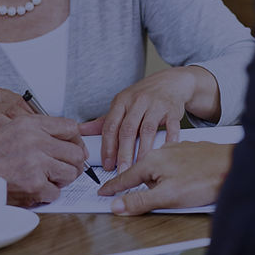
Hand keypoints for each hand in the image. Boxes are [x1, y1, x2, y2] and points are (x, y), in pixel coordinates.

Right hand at [0, 114, 86, 206]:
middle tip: (63, 168)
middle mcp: (35, 140)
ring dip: (61, 179)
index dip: (76, 140)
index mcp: (30, 124)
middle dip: (73, 163)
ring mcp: (35, 163)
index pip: (70, 127)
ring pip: (70, 174)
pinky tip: (33, 188)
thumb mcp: (12, 129)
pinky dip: (46, 194)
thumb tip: (68, 140)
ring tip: (45, 178)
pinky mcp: (33, 185)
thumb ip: (39, 130)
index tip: (73, 148)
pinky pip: (56, 193)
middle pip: (76, 153)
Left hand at [83, 66, 215, 172]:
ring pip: (147, 130)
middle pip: (127, 130)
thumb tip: (82, 131)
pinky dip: (167, 142)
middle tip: (121, 172)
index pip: (110, 126)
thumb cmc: (143, 96)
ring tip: (139, 169)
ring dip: (142, 152)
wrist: (170, 82)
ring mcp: (155, 105)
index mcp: (122, 101)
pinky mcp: (172, 110)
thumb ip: (104, 121)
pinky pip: (170, 128)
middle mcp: (137, 101)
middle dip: (123, 153)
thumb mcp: (122, 104)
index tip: (107, 164)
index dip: (108, 147)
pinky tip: (163, 155)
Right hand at [97, 141, 233, 214]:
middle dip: (134, 184)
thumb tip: (117, 206)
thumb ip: (140, 201)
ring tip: (160, 190)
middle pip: (140, 171)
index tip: (102, 193)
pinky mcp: (188, 152)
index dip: (112, 187)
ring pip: (156, 167)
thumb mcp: (168, 197)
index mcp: (151, 162)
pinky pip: (171, 164)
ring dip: (153, 178)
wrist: (232, 165)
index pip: (125, 177)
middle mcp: (161, 152)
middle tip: (130, 194)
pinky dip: (168, 173)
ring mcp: (176, 151)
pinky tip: (179, 179)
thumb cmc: (203, 180)